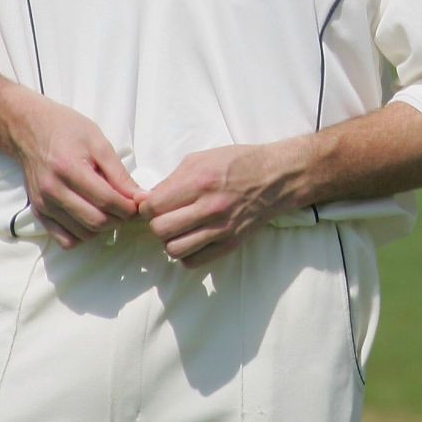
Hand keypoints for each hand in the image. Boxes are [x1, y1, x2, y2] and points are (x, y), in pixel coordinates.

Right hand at [6, 94, 142, 248]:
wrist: (29, 130)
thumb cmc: (66, 130)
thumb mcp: (98, 142)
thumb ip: (119, 173)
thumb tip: (139, 197)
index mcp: (69, 169)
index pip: (106, 200)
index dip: (129, 207)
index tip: (138, 203)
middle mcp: (53, 191)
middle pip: (96, 221)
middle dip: (119, 219)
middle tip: (127, 208)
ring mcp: (43, 204)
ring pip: (83, 234)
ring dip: (103, 228)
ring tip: (109, 211)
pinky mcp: (38, 213)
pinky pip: (65, 240)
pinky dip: (82, 235)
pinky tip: (89, 219)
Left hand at [142, 141, 313, 266]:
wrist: (276, 178)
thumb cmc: (237, 163)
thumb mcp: (201, 159)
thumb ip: (171, 180)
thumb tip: (145, 200)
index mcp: (201, 181)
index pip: (154, 206)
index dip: (147, 207)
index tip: (153, 205)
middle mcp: (211, 207)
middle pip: (161, 230)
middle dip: (157, 224)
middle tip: (166, 217)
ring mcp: (222, 229)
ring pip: (174, 250)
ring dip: (171, 241)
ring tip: (179, 231)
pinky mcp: (231, 244)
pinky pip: (193, 262)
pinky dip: (187, 254)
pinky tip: (193, 240)